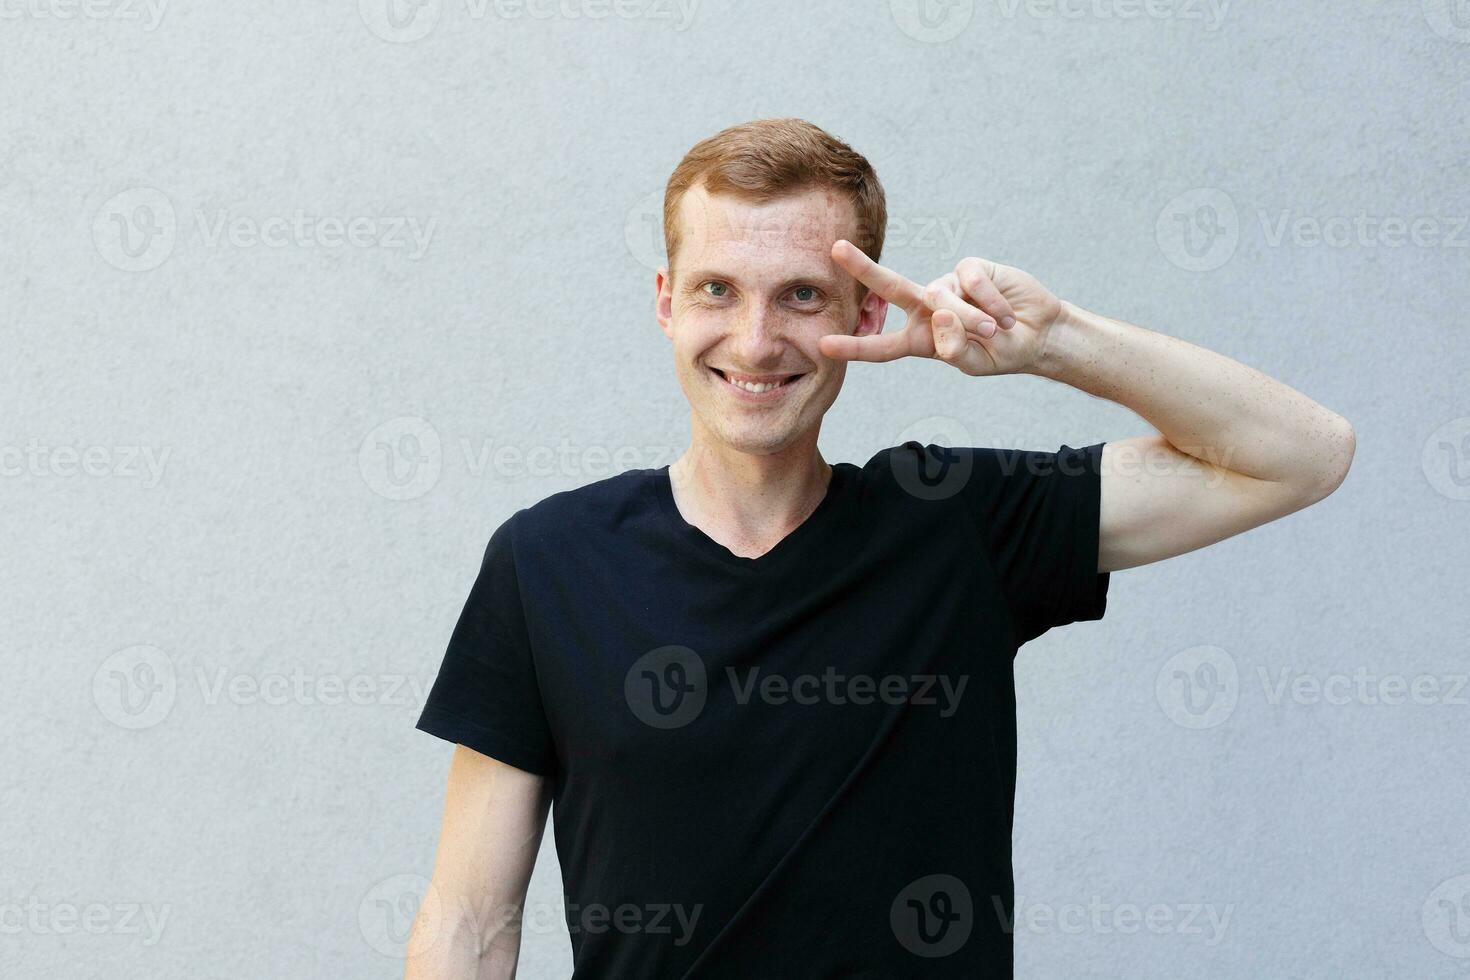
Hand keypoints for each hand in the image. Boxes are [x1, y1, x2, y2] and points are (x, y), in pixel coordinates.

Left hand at [819, 240, 1063, 376]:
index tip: (824, 346)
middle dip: (864, 268)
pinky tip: (1005, 313)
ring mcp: (948, 285)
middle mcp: (927, 308)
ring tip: (997, 330)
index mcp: (921, 339)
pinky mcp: (970, 269)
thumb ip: (954, 348)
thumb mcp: (975, 363)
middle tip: (836, 249)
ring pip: (944, 297)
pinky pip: (971, 280)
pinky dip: (991, 301)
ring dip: (972, 318)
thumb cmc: (1001, 352)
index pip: (882, 346)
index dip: (855, 347)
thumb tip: (940, 314)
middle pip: (891, 288)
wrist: (1038, 334)